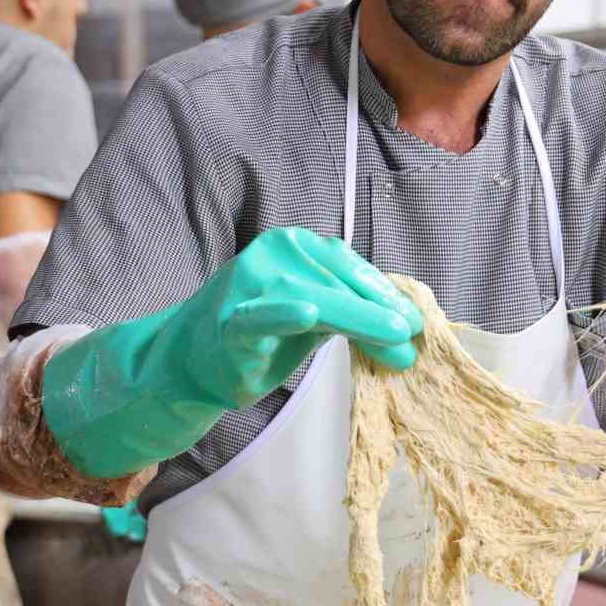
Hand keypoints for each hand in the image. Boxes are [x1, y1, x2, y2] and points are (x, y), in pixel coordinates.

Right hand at [42, 226, 421, 477]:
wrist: (192, 360)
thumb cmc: (262, 334)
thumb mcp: (314, 315)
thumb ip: (355, 317)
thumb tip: (409, 336)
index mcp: (294, 245)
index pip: (348, 266)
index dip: (383, 294)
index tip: (413, 322)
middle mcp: (271, 255)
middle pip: (336, 282)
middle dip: (378, 313)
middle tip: (411, 339)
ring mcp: (248, 286)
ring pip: (312, 296)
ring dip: (357, 319)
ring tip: (390, 338)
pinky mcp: (230, 322)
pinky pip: (260, 316)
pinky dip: (283, 314)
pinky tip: (307, 314)